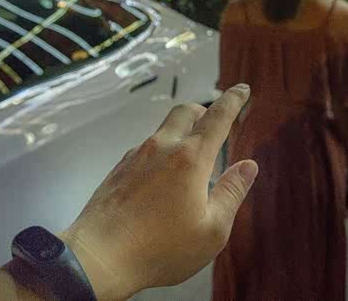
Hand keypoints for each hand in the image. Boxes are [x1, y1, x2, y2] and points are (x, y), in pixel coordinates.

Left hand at [61, 84, 257, 299]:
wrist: (99, 257)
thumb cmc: (160, 248)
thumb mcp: (212, 230)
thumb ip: (232, 192)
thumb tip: (248, 166)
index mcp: (190, 159)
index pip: (217, 117)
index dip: (233, 101)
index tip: (242, 90)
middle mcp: (162, 148)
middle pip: (186, 111)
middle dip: (205, 110)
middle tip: (216, 125)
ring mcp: (136, 156)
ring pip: (164, 129)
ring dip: (182, 133)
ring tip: (191, 163)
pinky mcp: (119, 169)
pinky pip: (146, 148)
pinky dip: (162, 152)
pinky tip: (162, 180)